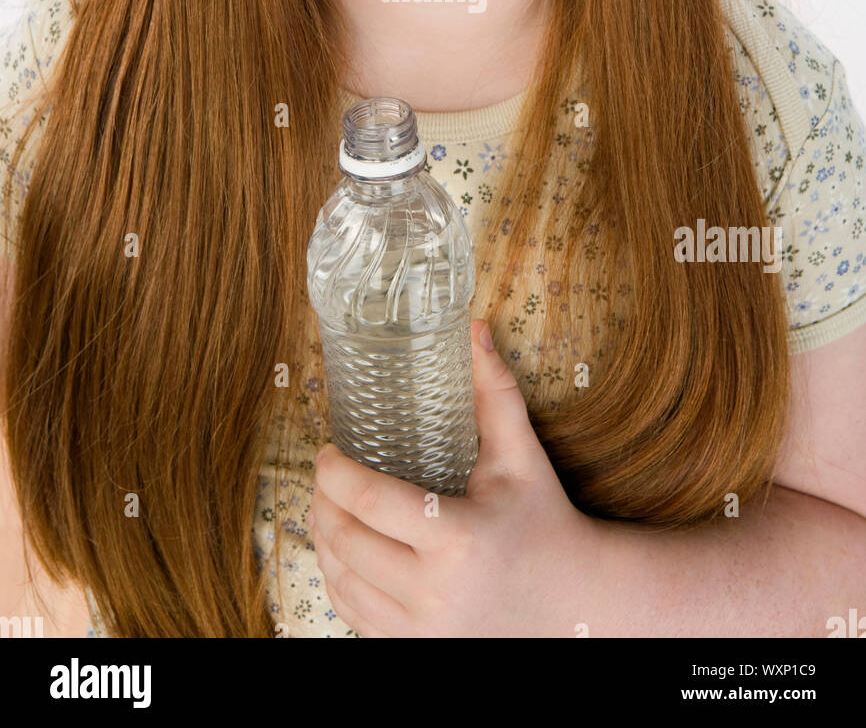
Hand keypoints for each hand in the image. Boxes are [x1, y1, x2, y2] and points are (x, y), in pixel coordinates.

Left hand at [308, 317, 610, 636]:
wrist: (574, 603)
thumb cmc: (544, 521)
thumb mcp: (522, 457)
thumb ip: (495, 392)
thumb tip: (475, 329)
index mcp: (458, 539)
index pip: (370, 502)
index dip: (335, 474)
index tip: (328, 452)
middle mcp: (434, 591)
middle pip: (346, 541)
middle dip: (322, 502)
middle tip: (324, 474)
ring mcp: (423, 629)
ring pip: (341, 582)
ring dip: (323, 541)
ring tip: (328, 507)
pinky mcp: (416, 650)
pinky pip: (353, 616)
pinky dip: (338, 581)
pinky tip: (343, 551)